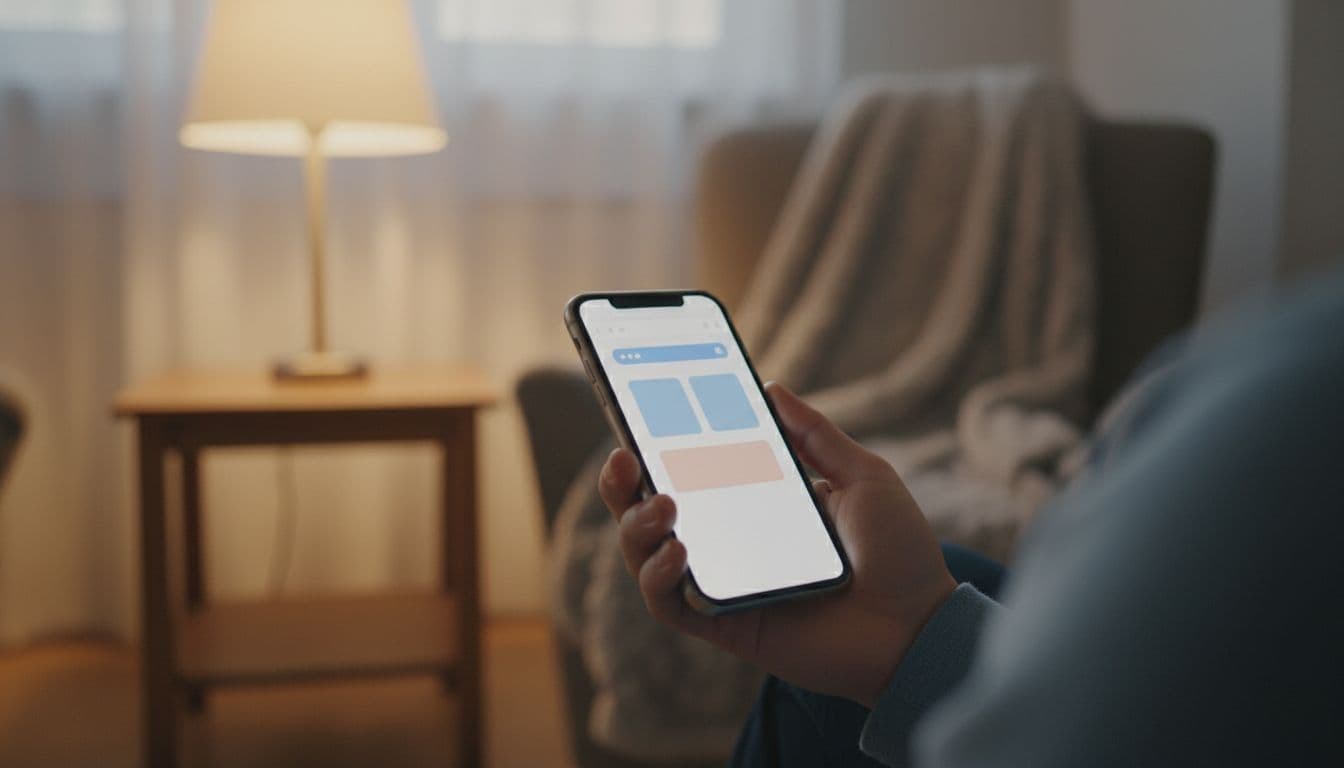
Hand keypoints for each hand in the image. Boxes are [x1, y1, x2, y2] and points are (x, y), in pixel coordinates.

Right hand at [598, 382, 955, 707]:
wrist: (922, 626)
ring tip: (664, 504)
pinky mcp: (725, 625)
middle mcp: (730, 544)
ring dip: (637, 527)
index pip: (690, 473)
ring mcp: (724, 585)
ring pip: (647, 559)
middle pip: (651, 515)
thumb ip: (817, 435)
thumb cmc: (899, 555)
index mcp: (756, 506)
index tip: (639, 413)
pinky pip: (669, 605)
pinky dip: (658, 577)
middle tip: (626, 456)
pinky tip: (678, 550)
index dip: (656, 446)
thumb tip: (771, 389)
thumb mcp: (863, 476)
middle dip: (622, 486)